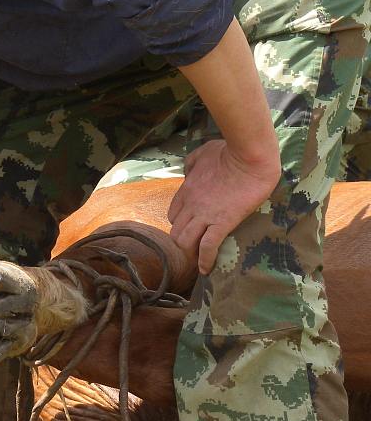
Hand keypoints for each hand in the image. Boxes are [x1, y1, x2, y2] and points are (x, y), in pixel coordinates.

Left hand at [168, 139, 281, 273]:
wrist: (248, 156)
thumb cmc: (228, 150)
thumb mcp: (202, 153)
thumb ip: (191, 163)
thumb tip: (188, 170)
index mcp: (186, 190)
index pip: (173, 214)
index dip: (179, 223)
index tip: (187, 229)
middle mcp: (191, 205)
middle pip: (176, 231)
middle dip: (181, 241)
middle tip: (192, 249)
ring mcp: (205, 215)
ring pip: (185, 242)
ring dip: (190, 253)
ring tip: (197, 261)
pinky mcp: (222, 222)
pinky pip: (208, 247)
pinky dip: (205, 260)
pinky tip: (206, 270)